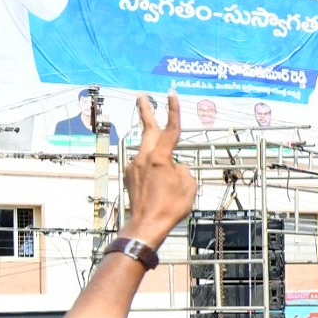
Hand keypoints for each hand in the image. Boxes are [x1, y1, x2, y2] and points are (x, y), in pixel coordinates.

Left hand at [122, 93, 195, 245]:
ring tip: (162, 162)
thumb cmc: (171, 207)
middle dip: (146, 111)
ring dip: (153, 146)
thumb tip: (176, 167)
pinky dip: (151, 167)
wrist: (147, 225)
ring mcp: (134, 165)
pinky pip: (143, 164)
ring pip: (146, 149)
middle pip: (147, 128)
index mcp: (161, 157)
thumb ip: (183, 171)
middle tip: (142, 96)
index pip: (170, 128)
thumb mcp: (188, 188)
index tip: (171, 93)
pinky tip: (157, 182)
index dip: (173, 110)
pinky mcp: (129, 175)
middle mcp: (144, 157)